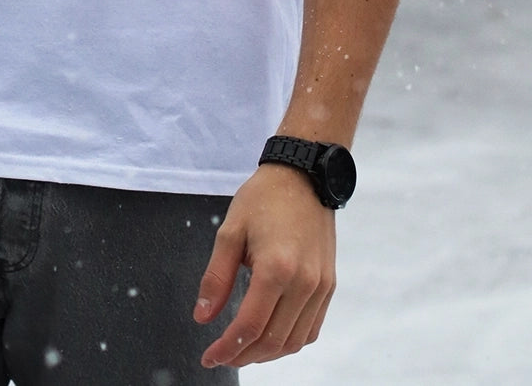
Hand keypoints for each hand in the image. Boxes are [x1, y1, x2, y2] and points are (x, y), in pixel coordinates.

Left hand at [193, 162, 335, 367]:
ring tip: (243, 349)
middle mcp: (304, 282)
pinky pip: (311, 328)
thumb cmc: (264, 198)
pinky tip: (270, 335)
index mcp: (276, 268)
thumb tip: (203, 317)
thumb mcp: (230, 231)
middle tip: (222, 354)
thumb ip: (216, 278)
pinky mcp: (329, 284)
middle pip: (273, 341)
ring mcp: (320, 286)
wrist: (304, 175)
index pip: (250, 326)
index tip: (209, 356)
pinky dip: (290, 341)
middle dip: (243, 355)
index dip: (226, 348)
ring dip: (267, 353)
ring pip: (294, 341)